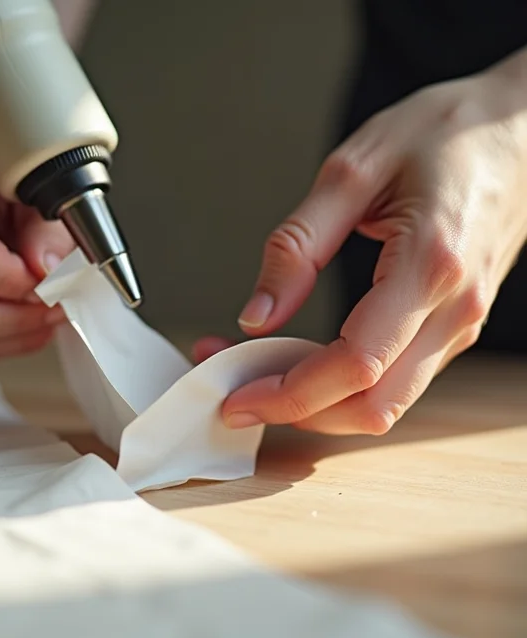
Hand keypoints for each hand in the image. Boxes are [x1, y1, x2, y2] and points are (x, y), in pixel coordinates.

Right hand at [0, 117, 71, 361]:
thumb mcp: (29, 176)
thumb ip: (45, 226)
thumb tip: (51, 274)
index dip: (15, 279)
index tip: (53, 276)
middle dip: (17, 321)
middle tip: (60, 307)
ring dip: (14, 335)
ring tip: (50, 312)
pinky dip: (0, 338)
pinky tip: (27, 318)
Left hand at [199, 54, 526, 433]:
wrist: (522, 127)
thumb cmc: (447, 132)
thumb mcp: (353, 171)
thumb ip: (297, 247)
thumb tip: (257, 315)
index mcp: (430, 265)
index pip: (354, 365)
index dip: (288, 394)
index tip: (237, 396)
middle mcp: (455, 310)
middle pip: (370, 406)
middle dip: (296, 413)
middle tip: (237, 394)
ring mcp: (460, 325)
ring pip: (384, 405)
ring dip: (316, 405)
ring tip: (260, 375)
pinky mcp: (454, 327)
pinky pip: (395, 382)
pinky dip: (341, 387)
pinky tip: (301, 362)